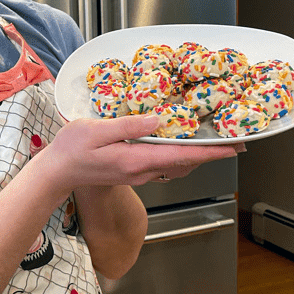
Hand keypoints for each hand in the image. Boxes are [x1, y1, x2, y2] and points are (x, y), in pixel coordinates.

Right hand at [43, 113, 244, 192]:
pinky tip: (184, 145)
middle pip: (185, 163)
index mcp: (135, 159)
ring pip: (177, 165)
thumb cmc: (71, 150)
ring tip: (217, 143)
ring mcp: (139, 174)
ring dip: (198, 155)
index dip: (210, 152)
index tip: (233, 147)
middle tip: (236, 142)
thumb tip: (157, 119)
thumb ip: (128, 125)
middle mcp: (142, 171)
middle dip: (212, 153)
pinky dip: (182, 156)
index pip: (181, 156)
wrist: (57, 173)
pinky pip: (165, 165)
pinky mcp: (134, 172)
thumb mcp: (95, 129)